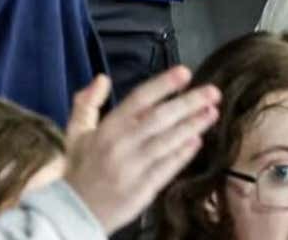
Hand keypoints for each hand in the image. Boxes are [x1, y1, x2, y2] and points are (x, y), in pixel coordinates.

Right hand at [63, 68, 220, 232]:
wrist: (73, 214)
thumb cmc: (80, 169)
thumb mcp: (76, 134)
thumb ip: (86, 104)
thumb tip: (101, 78)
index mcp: (107, 129)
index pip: (139, 99)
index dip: (163, 85)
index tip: (185, 73)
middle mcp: (121, 145)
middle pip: (159, 119)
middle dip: (189, 103)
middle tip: (213, 92)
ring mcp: (133, 169)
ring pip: (167, 142)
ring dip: (192, 126)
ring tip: (212, 112)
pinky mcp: (142, 190)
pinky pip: (167, 168)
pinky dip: (183, 155)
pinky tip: (197, 142)